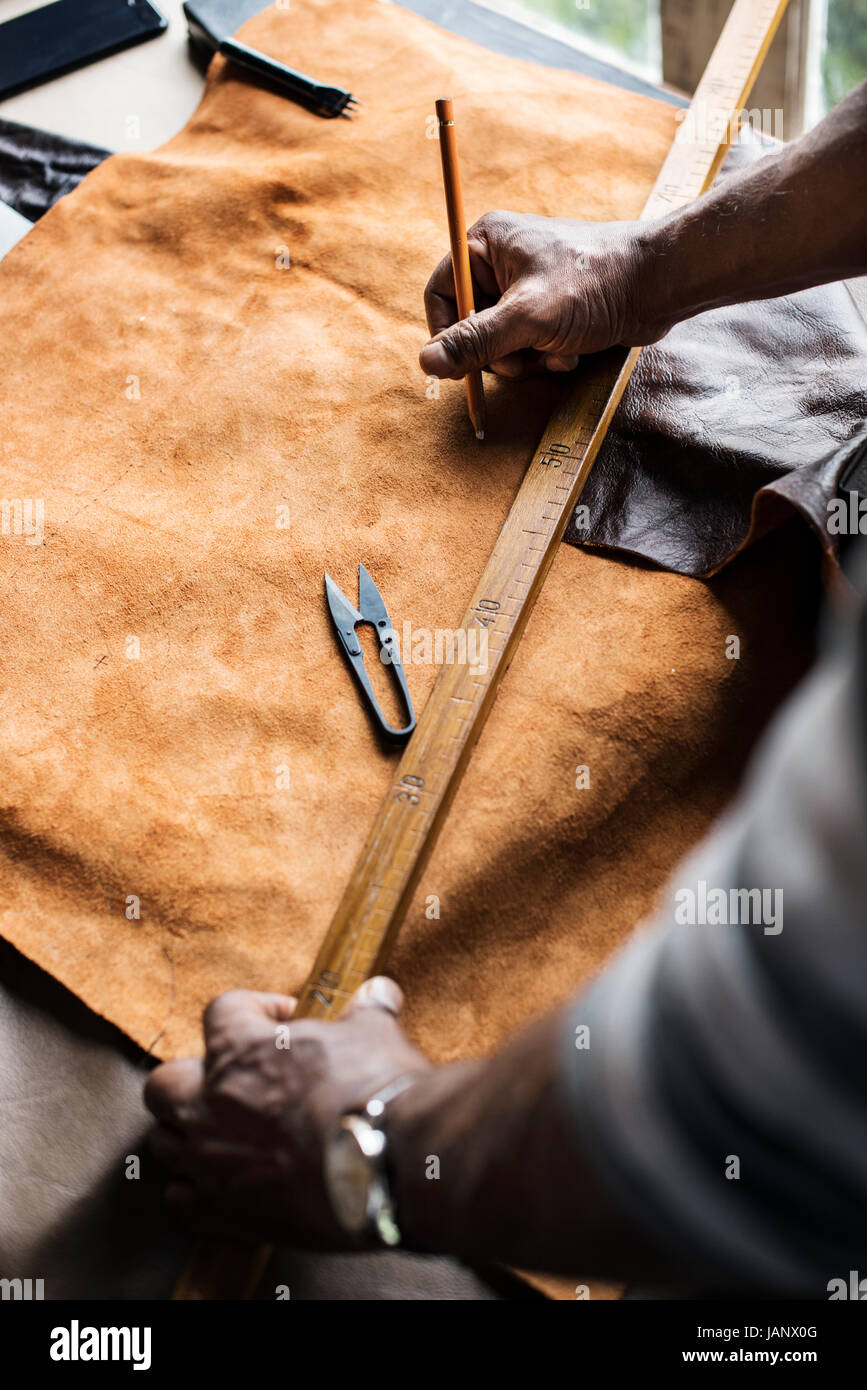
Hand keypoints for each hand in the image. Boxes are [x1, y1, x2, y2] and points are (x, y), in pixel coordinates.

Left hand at [144, 977, 430, 1248]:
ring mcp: (211, 1162)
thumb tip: (377, 993)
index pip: (221, 1012)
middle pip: (164, 1084)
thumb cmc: (373, 1090)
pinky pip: (181, 1202)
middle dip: (192, 1079)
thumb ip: (364, 1012)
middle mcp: (211, 1106)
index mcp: (239, 1051)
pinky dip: (197, 1192)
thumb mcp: (374, 1033)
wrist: (388, 1165)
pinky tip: (227, 1184)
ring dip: (188, 1136)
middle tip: (234, 1083)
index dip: (254, 1009)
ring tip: (226, 1135)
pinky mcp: (224, 1212)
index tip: (284, 1021)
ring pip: (163, 1145)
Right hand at [419, 210, 668, 380]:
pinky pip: (527, 345)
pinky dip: (545, 356)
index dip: (447, 333)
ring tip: (555, 351)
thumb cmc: (594, 284)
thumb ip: (475, 341)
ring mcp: (527, 287)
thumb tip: (426, 362)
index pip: (443, 293)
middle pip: (470, 324)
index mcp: (486, 244)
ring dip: (526, 359)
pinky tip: (570, 351)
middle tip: (520, 361)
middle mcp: (502, 261)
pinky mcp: (550, 309)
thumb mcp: (527, 317)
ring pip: (500, 342)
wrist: (656, 285)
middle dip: (497, 352)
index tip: (460, 366)